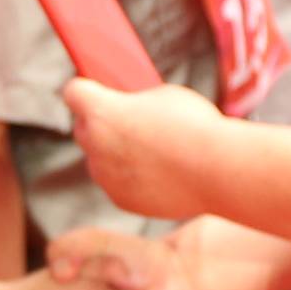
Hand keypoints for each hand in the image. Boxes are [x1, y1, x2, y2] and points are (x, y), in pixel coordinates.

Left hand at [61, 80, 227, 222]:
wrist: (217, 171)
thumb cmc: (195, 126)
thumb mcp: (164, 96)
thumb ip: (136, 102)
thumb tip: (130, 110)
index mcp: (100, 112)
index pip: (73, 92)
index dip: (87, 89)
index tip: (98, 91)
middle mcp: (94, 145)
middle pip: (84, 128)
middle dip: (100, 123)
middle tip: (128, 120)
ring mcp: (105, 176)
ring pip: (100, 159)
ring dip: (115, 153)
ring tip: (153, 150)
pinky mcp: (121, 200)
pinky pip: (118, 183)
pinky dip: (131, 178)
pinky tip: (160, 173)